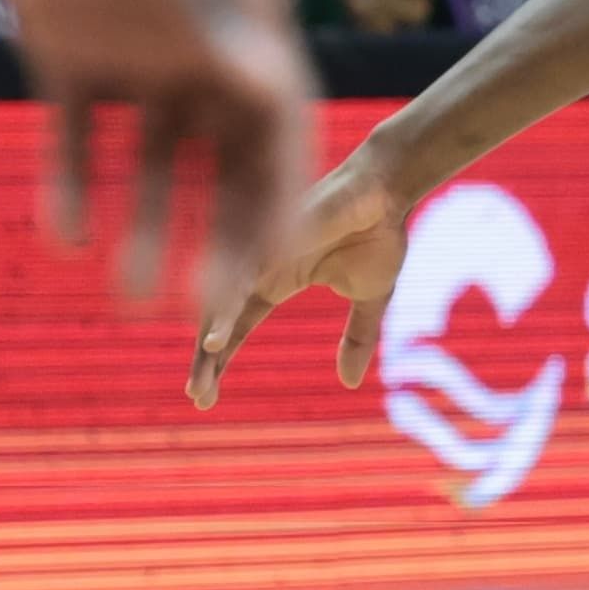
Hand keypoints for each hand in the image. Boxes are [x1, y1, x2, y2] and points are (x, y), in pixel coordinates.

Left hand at [0, 0, 314, 325]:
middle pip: (224, 157)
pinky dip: (73, 181)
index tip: (279, 266)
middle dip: (222, 233)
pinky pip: (75, 132)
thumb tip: (271, 90)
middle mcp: (199, 41)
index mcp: (245, 17)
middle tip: (205, 310)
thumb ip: (213, 17)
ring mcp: (132, 45)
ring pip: (150, 159)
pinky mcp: (61, 43)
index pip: (281, 124)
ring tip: (128, 296)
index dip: (283, 198)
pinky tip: (64, 236)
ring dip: (147, 224)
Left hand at [188, 145, 415, 408]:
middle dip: (206, 362)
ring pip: (224, 304)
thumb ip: (357, 339)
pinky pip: (240, 280)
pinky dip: (223, 311)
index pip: (237, 326)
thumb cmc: (380, 233)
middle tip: (198, 398)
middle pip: (220, 320)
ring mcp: (263, 253)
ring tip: (200, 382)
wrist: (390, 191)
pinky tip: (212, 340)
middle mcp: (260, 269)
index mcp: (276, 281)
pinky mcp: (271, 240)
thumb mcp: (371, 299)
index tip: (207, 399)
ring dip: (209, 344)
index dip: (220, 360)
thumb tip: (349, 384)